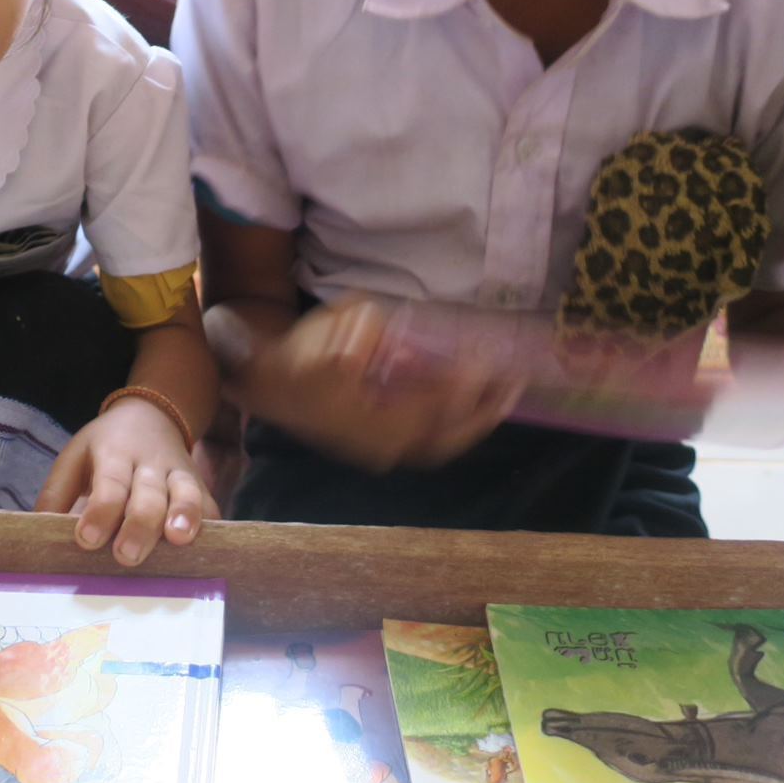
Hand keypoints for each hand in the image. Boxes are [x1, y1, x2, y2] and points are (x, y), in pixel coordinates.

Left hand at [36, 399, 218, 565]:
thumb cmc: (104, 449)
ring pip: (185, 493)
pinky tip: (206, 548)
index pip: (108, 483)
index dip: (100, 512)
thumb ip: (57, 495)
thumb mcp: (74, 458)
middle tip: (126, 556)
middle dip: (139, 524)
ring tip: (177, 540)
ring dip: (184, 516)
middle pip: (148, 493)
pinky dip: (209, 526)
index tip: (86, 539)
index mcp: (113, 454)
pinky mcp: (200, 486)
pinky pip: (209, 505)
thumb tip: (39, 535)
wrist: (151, 416)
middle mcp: (149, 463)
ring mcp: (179, 473)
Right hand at [262, 298, 526, 472]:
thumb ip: (359, 335)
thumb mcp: (326, 334)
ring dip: (473, 420)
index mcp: (370, 420)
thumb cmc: (299, 356)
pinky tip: (470, 401)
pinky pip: (427, 440)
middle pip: (444, 437)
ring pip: (439, 443)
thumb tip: (385, 342)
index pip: (430, 408)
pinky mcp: (380, 444)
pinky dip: (453, 423)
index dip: (462, 387)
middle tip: (514, 384)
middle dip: (482, 412)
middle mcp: (381, 443)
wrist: (269, 384)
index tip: (488, 364)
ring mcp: (381, 448)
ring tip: (503, 394)